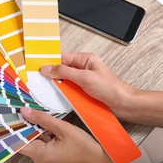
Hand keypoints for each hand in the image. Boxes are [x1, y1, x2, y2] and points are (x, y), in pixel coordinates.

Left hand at [19, 107, 112, 162]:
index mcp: (41, 155)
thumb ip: (43, 119)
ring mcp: (45, 161)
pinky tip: (52, 126)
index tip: (15, 116)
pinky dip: (46, 134)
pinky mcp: (51, 158)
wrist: (99, 162)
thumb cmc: (85, 149)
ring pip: (36, 141)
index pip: (19, 142)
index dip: (16, 128)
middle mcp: (40, 161)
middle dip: (30, 125)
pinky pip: (43, 144)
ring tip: (45, 118)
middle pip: (27, 140)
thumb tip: (27, 112)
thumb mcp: (64, 129)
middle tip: (31, 111)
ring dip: (39, 129)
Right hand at [41, 52, 162, 128]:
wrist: (124, 104)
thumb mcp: (85, 78)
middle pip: (63, 70)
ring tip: (47, 89)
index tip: (38, 67)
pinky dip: (64, 94)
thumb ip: (65, 72)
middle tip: (39, 80)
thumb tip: (48, 68)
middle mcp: (84, 69)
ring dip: (59, 86)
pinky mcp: (85, 92)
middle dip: (53, 75)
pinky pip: (70, 91)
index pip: (63, 58)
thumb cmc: (111, 88)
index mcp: (86, 59)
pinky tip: (59, 97)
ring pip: (65, 81)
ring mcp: (84, 81)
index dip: (51, 62)